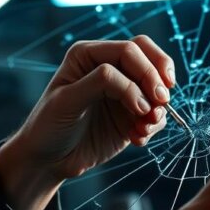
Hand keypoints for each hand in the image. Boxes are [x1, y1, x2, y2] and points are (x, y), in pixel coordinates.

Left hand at [0, 36, 174, 209]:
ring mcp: (123, 92)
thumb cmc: (49, 126)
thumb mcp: (68, 100)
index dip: (146, 70)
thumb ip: (99, 82)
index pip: (129, 50)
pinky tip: (137, 139)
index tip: (153, 97)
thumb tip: (134, 86)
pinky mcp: (131, 115)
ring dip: (158, 109)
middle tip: (162, 103)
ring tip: (145, 129)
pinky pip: (155, 114)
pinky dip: (153, 126)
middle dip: (159, 81)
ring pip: (156, 88)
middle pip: (149, 59)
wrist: (47, 160)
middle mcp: (109, 68)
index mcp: (89, 55)